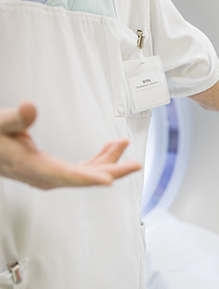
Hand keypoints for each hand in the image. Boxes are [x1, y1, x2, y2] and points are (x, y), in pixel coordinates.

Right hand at [0, 102, 141, 189]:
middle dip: (112, 170)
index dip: (88, 178)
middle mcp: (43, 176)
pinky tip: (108, 149)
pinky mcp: (51, 171)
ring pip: (85, 173)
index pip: (65, 175)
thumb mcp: (0, 124)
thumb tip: (30, 107)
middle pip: (83, 178)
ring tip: (123, 144)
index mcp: (32, 167)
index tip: (109, 180)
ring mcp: (48, 176)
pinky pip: (80, 170)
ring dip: (107, 161)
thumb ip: (16, 118)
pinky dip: (97, 160)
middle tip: (136, 164)